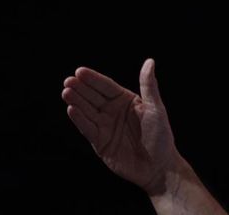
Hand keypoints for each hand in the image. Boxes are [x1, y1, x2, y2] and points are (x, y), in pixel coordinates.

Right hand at [62, 58, 180, 196]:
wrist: (159, 167)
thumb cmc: (161, 136)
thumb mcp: (155, 109)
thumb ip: (149, 86)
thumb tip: (149, 61)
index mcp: (126, 100)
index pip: (106, 86)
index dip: (93, 79)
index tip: (80, 71)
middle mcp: (113, 111)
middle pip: (94, 97)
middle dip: (81, 88)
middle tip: (68, 80)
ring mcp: (105, 126)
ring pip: (87, 111)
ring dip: (76, 102)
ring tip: (66, 92)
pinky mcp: (100, 142)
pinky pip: (87, 129)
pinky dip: (79, 119)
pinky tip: (71, 109)